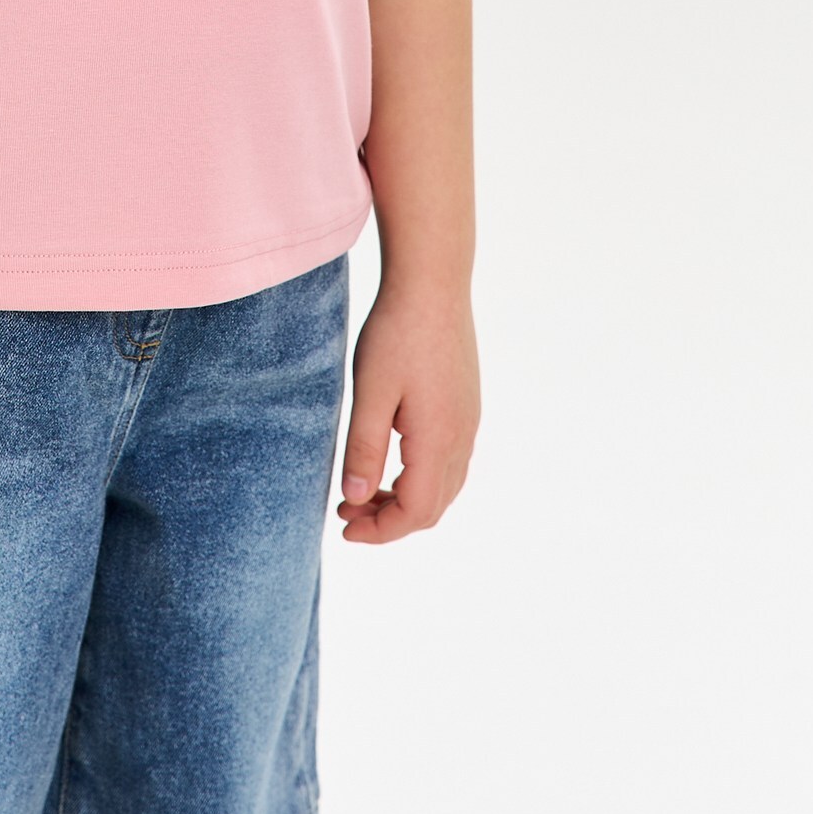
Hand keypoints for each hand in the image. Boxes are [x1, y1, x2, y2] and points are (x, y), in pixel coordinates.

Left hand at [336, 281, 479, 543]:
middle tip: (348, 509)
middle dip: (391, 520)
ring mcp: (469, 421)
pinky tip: (392, 455)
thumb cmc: (397, 333)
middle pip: (433, 507)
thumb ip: (364, 448)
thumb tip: (356, 498)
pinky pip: (451, 461)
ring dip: (407, 499)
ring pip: (445, 486)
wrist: (433, 283)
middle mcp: (462, 438)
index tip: (344, 526)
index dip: (380, 530)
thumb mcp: (371, 392)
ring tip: (365, 488)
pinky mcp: (466, 404)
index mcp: (438, 441)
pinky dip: (421, 476)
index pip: (415, 512)